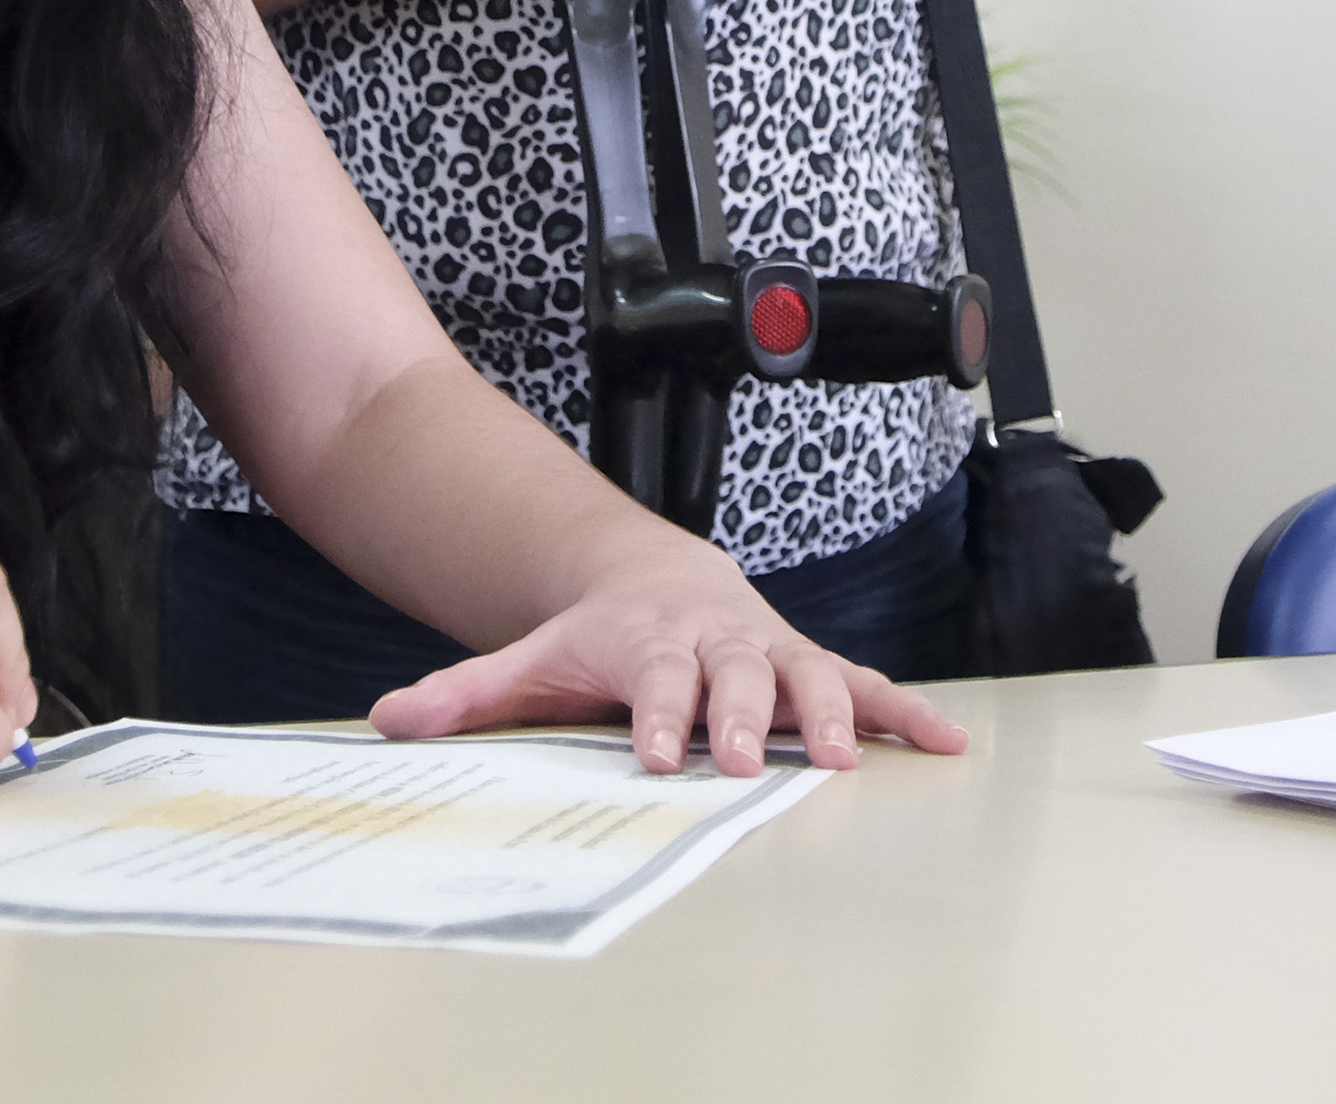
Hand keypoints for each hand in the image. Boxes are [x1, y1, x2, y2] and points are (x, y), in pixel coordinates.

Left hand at [365, 546, 969, 776]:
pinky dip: (904, 711)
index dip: (657, 715)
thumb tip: (388, 719)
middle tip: (743, 761)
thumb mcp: (526, 658)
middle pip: (734, 675)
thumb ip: (464, 692)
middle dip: (741, 716)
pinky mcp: (811, 664)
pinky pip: (863, 683)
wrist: (654, 575)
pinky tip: (946, 744)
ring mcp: (769, 649)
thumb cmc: (594, 634)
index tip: (656, 756)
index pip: (652, 679)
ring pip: (807, 674)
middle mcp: (716, 640)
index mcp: (647, 641)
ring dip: (832, 713)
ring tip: (847, 757)